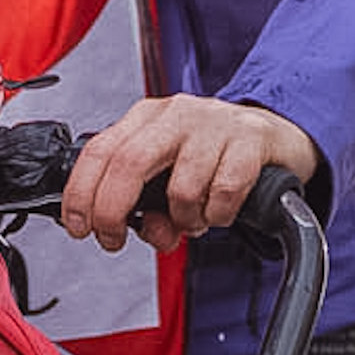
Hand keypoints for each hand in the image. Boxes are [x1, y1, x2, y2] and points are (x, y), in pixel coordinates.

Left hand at [59, 97, 321, 254]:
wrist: (277, 136)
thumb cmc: (213, 158)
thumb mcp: (169, 172)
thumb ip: (145, 201)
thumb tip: (140, 231)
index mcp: (147, 118)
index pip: (99, 150)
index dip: (81, 192)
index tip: (78, 227)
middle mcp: (177, 114)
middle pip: (129, 163)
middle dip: (113, 210)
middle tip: (114, 240)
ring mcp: (215, 123)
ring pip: (181, 187)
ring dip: (183, 220)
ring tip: (194, 220)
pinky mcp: (252, 138)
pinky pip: (224, 191)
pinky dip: (218, 215)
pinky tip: (220, 212)